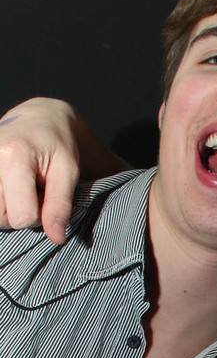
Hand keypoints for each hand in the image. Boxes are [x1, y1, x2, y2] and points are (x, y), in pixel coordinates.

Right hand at [0, 98, 83, 243]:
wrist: (37, 119)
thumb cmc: (56, 143)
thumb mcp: (68, 171)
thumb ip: (60, 205)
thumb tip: (56, 238)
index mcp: (13, 158)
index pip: (22, 216)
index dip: (39, 214)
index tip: (45, 194)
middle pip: (1, 218)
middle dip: (21, 212)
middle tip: (33, 190)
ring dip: (8, 208)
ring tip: (21, 187)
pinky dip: (0, 202)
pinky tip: (9, 186)